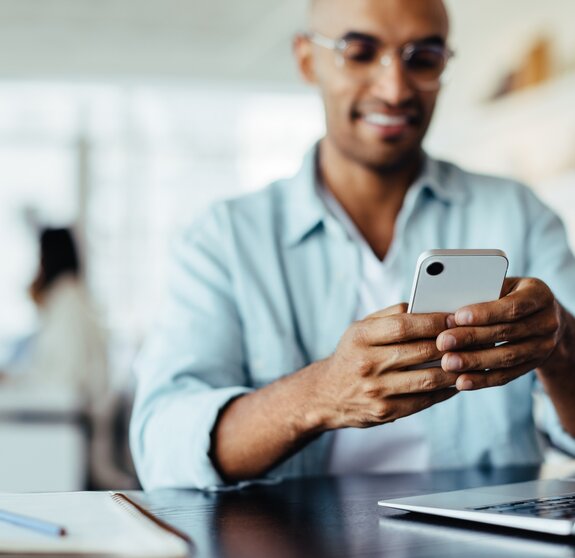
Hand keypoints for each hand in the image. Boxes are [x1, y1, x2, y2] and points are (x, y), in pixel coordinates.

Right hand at [318, 304, 458, 429]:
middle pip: (420, 351)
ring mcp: (375, 390)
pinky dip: (445, 390)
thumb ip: (389, 315)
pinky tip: (456, 381)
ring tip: (471, 359)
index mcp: (360, 337)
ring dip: (454, 369)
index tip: (455, 318)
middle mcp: (366, 363)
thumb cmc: (351, 355)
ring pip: (428, 378)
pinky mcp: (385, 411)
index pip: (403, 325)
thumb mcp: (359, 329)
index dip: (433, 321)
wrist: (327, 394)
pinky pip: (424, 400)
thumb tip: (425, 305)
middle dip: (451, 344)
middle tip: (474, 338)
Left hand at [436, 278, 562, 390]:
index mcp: (539, 295)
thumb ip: (482, 292)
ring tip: (449, 363)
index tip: (457, 317)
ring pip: (507, 357)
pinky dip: (483, 379)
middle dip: (472, 338)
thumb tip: (448, 305)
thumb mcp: (502, 286)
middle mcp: (547, 321)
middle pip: (507, 332)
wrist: (541, 317)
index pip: (513, 306)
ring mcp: (544, 346)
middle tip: (443, 342)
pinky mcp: (533, 366)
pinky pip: (507, 375)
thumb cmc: (510, 295)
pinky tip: (462, 381)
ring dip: (475, 362)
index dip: (485, 313)